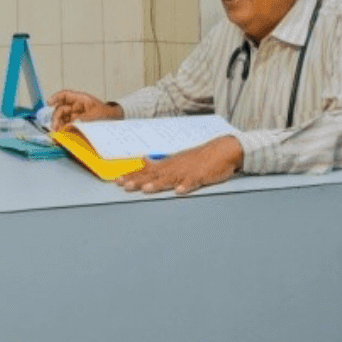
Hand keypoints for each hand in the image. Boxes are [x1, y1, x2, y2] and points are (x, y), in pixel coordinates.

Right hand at [48, 90, 121, 130]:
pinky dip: (62, 130)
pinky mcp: (75, 124)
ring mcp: (74, 115)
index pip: (65, 95)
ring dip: (57, 125)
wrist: (114, 121)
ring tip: (56, 133)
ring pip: (61, 118)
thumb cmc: (106, 114)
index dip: (56, 97)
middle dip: (56, 117)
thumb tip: (70, 124)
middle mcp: (75, 106)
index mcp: (81, 99)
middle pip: (61, 109)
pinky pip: (66, 125)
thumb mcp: (96, 115)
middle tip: (55, 127)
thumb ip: (83, 119)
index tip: (49, 103)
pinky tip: (60, 135)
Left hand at [114, 135, 243, 194]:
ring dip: (158, 184)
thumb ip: (160, 163)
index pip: (146, 171)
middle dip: (138, 181)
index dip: (132, 176)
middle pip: (153, 175)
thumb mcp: (176, 159)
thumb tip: (143, 160)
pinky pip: (193, 182)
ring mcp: (188, 171)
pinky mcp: (201, 176)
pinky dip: (186, 186)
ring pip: (170, 178)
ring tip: (146, 189)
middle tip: (124, 186)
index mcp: (168, 164)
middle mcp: (175, 167)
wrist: (223, 150)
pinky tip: (179, 191)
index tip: (118, 181)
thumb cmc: (199, 157)